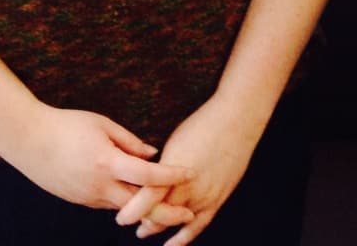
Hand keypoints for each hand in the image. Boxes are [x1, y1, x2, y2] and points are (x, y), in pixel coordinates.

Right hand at [0, 106, 192, 211]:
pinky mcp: (80, 201)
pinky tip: (136, 197)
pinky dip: (125, 203)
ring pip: (124, 209)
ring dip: (146, 211)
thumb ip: (130, 142)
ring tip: (169, 207)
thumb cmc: (66, 125)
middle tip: (189, 213)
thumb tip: (154, 155)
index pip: (148, 176)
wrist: (27, 140)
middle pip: (141, 208)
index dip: (172, 175)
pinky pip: (108, 204)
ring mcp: (88, 197)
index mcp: (108, 163)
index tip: (190, 173)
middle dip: (167, 213)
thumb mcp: (102, 124)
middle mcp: (99, 186)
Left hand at [119, 93, 263, 242]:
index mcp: (171, 171)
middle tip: (127, 220)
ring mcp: (203, 196)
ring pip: (174, 222)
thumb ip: (160, 166)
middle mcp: (186, 188)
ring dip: (157, 227)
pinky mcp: (217, 200)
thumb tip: (144, 179)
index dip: (131, 211)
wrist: (235, 122)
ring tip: (143, 231)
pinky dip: (183, 238)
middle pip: (157, 214)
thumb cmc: (202, 126)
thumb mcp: (173, 143)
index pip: (145, 200)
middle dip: (141, 220)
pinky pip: (198, 226)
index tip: (120, 216)